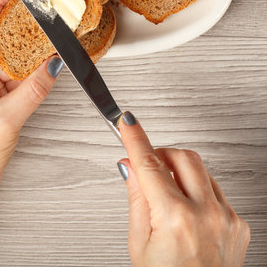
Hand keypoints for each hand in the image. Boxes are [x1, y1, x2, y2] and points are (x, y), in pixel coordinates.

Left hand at [0, 0, 62, 191]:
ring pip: (7, 56)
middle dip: (16, 21)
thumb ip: (33, 90)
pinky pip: (14, 74)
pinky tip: (45, 58)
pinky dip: (30, 68)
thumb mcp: (5, 119)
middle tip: (36, 2)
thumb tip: (53, 67)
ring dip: (27, 45)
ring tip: (47, 27)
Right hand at [117, 112, 249, 266]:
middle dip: (162, 152)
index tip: (127, 122)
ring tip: (166, 195)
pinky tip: (186, 210)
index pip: (150, 165)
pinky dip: (197, 190)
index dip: (135, 138)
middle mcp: (207, 214)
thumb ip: (137, 199)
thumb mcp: (139, 244)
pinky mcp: (238, 223)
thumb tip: (130, 168)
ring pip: (202, 171)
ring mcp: (227, 218)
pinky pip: (216, 190)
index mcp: (175, 218)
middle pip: (183, 157)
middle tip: (147, 163)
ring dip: (179, 173)